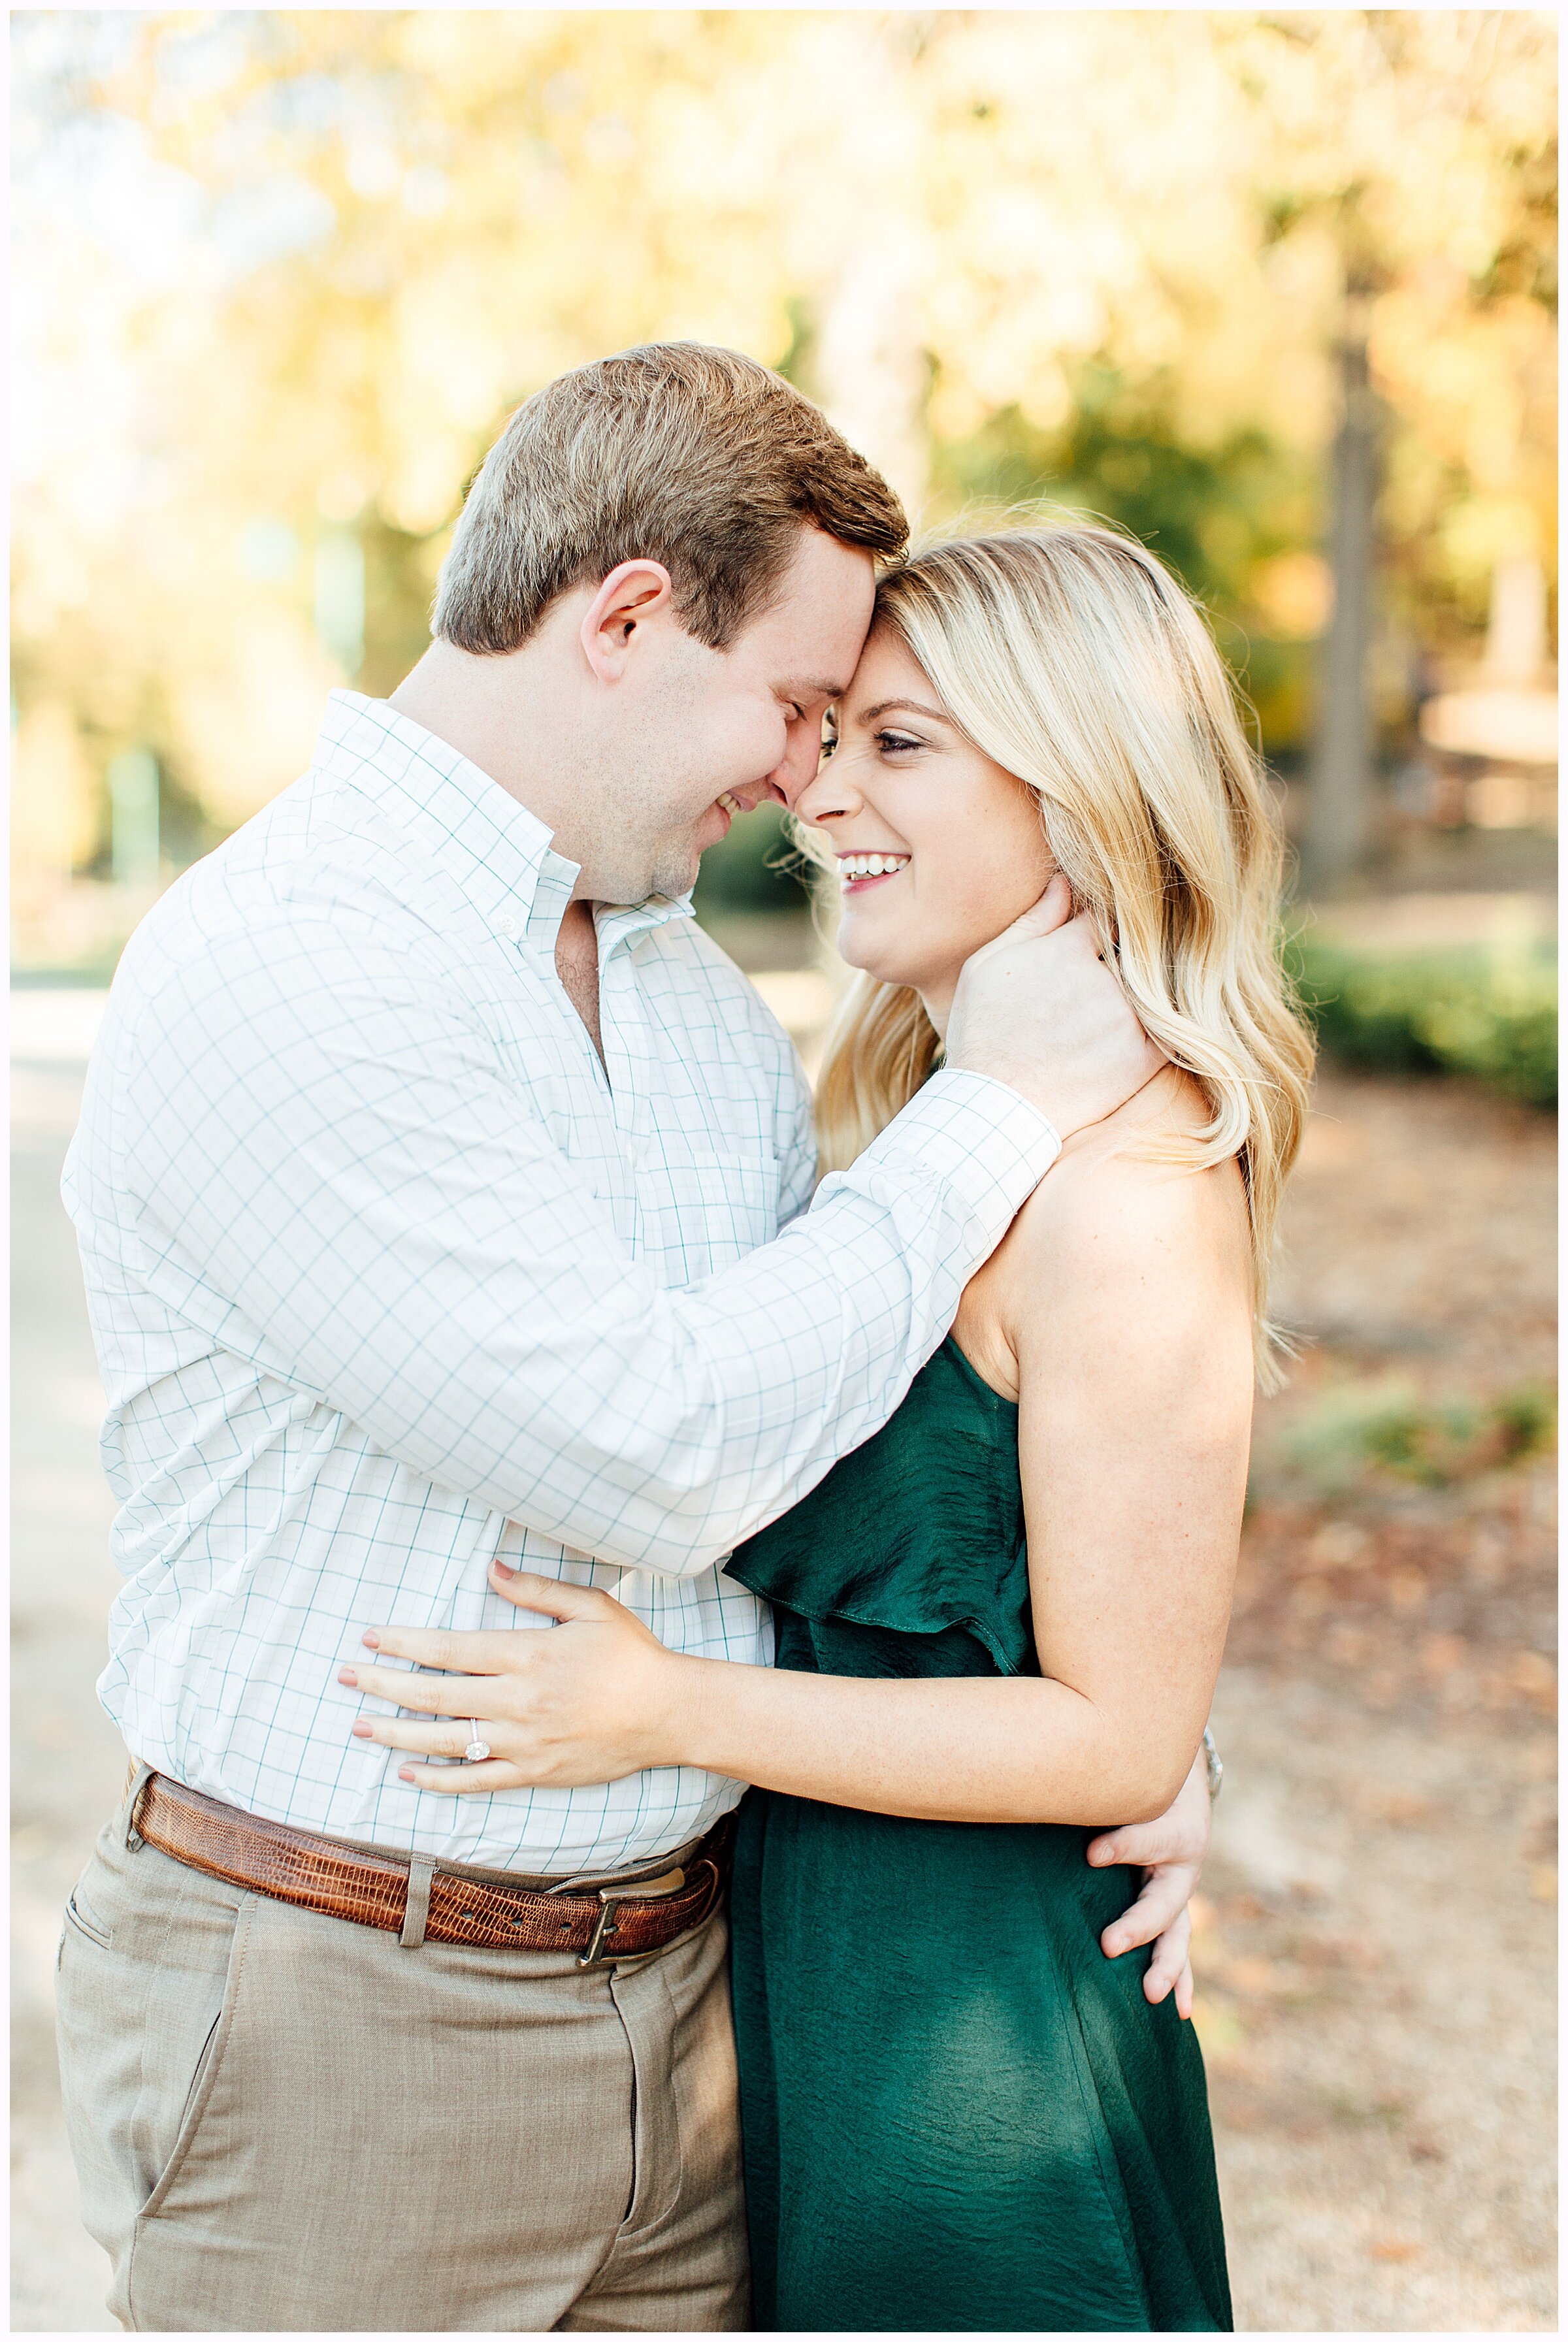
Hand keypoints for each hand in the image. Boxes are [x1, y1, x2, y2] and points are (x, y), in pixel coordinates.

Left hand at [338, 1563, 686, 1791]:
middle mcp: (518, 1701)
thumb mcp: (591, 1606)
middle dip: (384, 1685)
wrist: (668, 1714)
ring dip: (397, 1732)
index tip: (370, 1639)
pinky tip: (408, 1773)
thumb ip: (536, 1589)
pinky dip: (438, 1778)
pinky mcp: (534, 1772)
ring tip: (360, 1724)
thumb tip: (490, 1568)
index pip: (449, 1648)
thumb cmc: (630, 1654)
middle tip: (346, 1678)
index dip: (404, 1643)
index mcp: (527, 1655)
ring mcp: (523, 1742)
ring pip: (445, 1740)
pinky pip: (476, 1780)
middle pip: (435, 1694)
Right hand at [945, 874, 1165, 1137]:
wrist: (996, 1110)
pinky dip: (1159, 1031)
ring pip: (1146, 992)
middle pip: (1128, 957)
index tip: (1088, 954)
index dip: (1095, 937)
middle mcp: (1104, 979)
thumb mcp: (987, 967)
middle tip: (1088, 999)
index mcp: (1067, 949)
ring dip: (1134, 1000)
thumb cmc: (982, 1035)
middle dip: (1116, 967)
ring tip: (1098, 1025)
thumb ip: (1032, 921)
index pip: (1102, 922)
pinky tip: (1130, 1040)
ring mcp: (1127, 1019)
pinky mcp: (1143, 1058)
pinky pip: (1168, 1033)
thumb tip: (1064, 880)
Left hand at [1085, 1747, 1210, 2017]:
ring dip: (1164, 1966)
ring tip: (1150, 1994)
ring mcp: (1180, 1895)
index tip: (1090, 1854)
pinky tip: (1178, 2009)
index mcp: (1172, 1829)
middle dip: (1137, 1925)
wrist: (1177, 1789)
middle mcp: (1182, 1867)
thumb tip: (1033, 1786)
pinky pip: (1178, 1949)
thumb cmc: (1138, 1784)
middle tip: (1108, 1945)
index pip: (1149, 1839)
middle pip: (1163, 1901)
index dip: (1122, 1846)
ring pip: (1176, 1934)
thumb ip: (1092, 1791)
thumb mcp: (1122, 1783)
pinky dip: (1181, 1980)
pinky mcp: (1174, 1912)